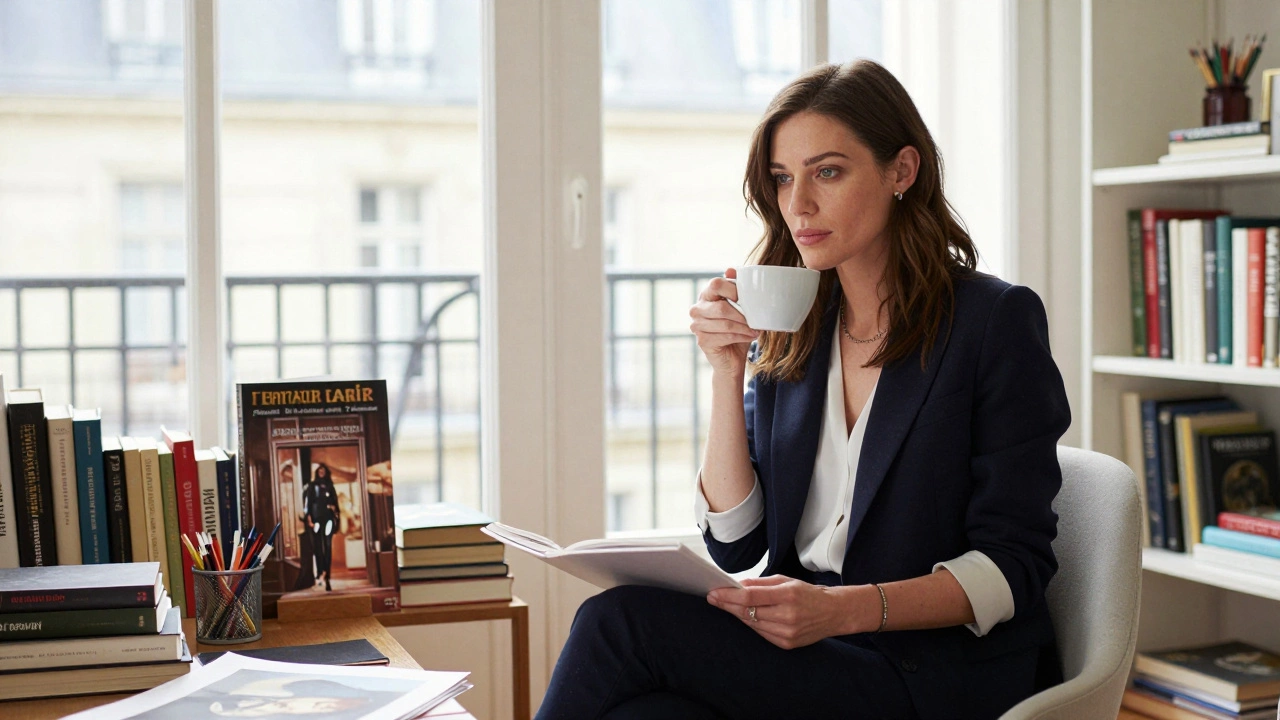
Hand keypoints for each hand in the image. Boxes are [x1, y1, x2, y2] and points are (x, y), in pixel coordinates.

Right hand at [689, 268, 758, 376]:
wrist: (732, 358)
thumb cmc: (737, 329)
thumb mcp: (740, 307)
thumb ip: (736, 288)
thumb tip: (729, 270)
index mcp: (706, 295)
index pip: (715, 284)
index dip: (733, 289)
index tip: (747, 298)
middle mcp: (697, 309)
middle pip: (721, 307)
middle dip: (742, 315)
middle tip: (756, 320)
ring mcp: (697, 326)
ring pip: (725, 323)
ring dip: (744, 327)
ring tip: (756, 330)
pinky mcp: (702, 341)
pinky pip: (725, 336)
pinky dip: (741, 336)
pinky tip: (750, 336)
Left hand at [706, 576, 867, 648]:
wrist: (833, 613)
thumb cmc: (807, 593)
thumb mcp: (786, 580)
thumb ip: (760, 583)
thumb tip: (736, 585)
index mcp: (788, 595)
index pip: (750, 596)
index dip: (729, 596)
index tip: (713, 593)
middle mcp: (788, 616)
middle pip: (748, 612)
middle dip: (728, 605)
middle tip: (713, 598)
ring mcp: (787, 633)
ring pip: (752, 624)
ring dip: (737, 615)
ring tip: (726, 605)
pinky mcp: (787, 644)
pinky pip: (761, 633)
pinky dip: (752, 624)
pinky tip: (745, 616)